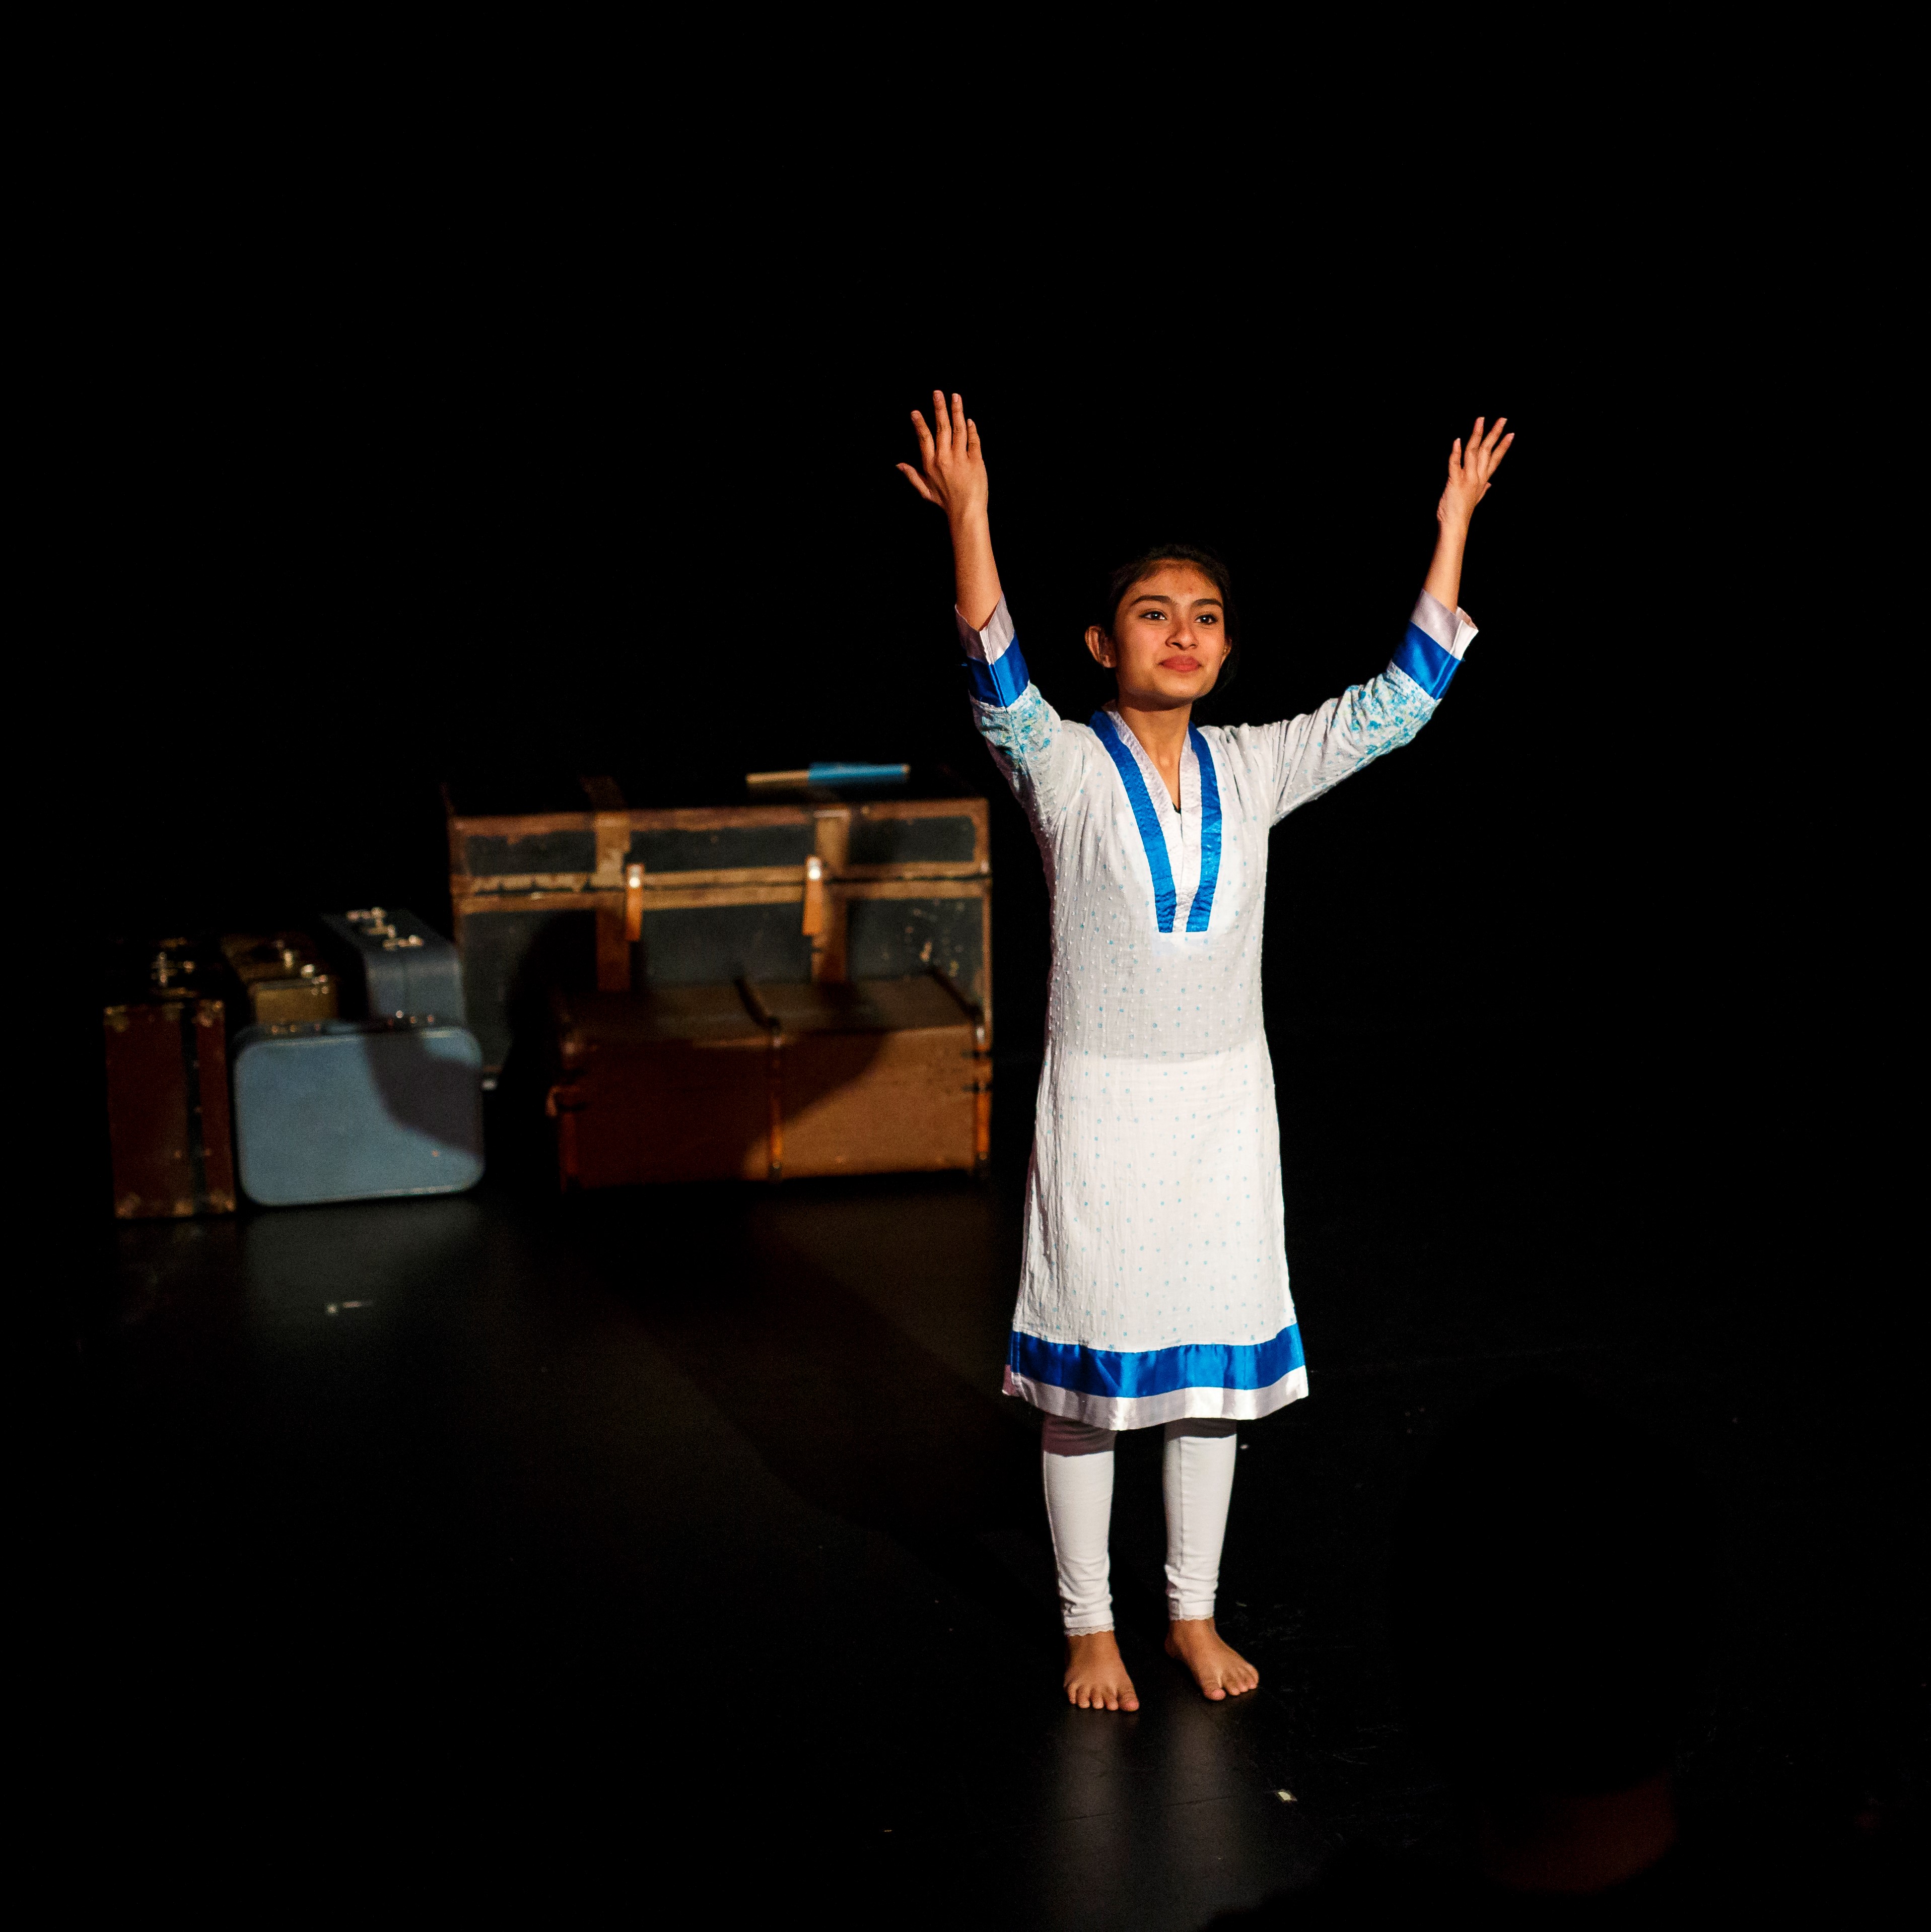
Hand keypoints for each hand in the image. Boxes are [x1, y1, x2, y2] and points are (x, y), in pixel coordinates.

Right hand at [898, 390, 987, 526]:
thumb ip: (911, 476)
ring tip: (955, 396)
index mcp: (931, 464)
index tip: (916, 411)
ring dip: (957, 411)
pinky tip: (969, 420)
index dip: (920, 424)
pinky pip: (973, 440)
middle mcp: (945, 458)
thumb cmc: (945, 502)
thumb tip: (898, 465)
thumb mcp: (924, 491)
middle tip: (938, 392)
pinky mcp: (976, 461)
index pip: (924, 438)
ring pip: (958, 429)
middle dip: (939, 408)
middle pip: (941, 428)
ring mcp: (961, 458)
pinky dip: (971, 429)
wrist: (966, 512)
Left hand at [1438, 416, 1513, 529]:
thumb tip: (1490, 484)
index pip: (1496, 460)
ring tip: (1481, 420)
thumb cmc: (1462, 512)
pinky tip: (1457, 440)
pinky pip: (1455, 464)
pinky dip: (1456, 452)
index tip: (1511, 434)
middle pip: (1488, 451)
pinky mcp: (1455, 481)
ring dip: (1477, 435)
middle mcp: (1477, 477)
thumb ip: (1483, 489)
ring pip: (1474, 452)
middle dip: (1495, 434)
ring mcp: (1467, 478)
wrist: (1455, 526)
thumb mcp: (1475, 499)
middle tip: (1503, 419)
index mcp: (1483, 480)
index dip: (1503, 446)